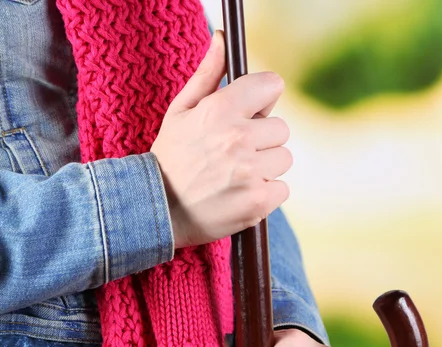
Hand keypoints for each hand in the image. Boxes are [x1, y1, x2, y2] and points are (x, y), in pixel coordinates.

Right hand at [151, 30, 291, 248]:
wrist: (158, 211)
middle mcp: (238, 138)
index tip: (250, 114)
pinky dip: (266, 193)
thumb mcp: (180, 111)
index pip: (272, 85)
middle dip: (262, 140)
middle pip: (281, 128)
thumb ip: (208, 74)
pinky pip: (283, 188)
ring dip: (265, 167)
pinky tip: (241, 194)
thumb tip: (223, 39)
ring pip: (283, 159)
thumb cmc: (171, 158)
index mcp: (221, 110)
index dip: (262, 100)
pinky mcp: (258, 201)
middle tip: (234, 154)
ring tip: (235, 176)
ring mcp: (250, 171)